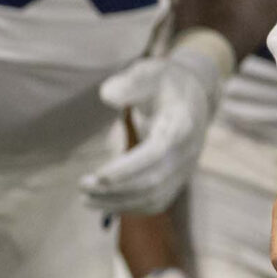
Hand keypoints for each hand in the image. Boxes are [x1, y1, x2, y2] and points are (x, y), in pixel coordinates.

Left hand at [83, 32, 233, 213]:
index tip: (98, 175)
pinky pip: (155, 202)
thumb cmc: (165, 83)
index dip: (128, 168)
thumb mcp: (151, 71)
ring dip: (119, 202)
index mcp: (182, 124)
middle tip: (82, 185)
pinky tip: (104, 201)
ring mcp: (185, 169)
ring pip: (154, 197)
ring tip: (86, 198)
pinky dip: (130, 206)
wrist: (194, 97)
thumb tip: (108, 96)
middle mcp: (187, 152)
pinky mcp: (177, 180)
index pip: (156, 154)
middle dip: (117, 188)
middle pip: (154, 181)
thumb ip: (131, 82)